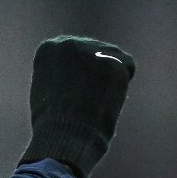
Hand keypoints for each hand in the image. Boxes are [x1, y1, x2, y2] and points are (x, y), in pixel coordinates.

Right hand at [20, 35, 134, 177]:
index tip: (72, 92)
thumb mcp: (49, 87)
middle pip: (96, 50)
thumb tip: (84, 69)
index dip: (79, 75)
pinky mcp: (111, 61)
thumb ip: (64, 71)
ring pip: (113, 56)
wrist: (63, 134)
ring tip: (94, 99)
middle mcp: (67, 43)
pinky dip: (122, 83)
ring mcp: (89, 50)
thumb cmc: (55, 121)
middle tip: (88, 99)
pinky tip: (107, 96)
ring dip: (109, 77)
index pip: (76, 52)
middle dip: (96, 72)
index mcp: (48, 48)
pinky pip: (127, 66)